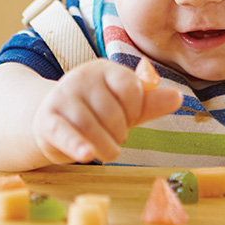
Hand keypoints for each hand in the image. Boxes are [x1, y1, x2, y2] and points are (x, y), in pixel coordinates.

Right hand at [32, 59, 182, 164]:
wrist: (52, 121)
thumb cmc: (96, 114)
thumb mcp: (126, 107)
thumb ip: (150, 103)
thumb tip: (177, 97)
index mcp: (104, 69)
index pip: (130, 89)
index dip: (134, 110)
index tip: (128, 118)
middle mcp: (81, 78)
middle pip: (112, 111)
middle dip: (119, 132)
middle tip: (113, 136)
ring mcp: (62, 98)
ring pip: (91, 126)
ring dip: (105, 147)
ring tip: (106, 151)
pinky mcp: (47, 120)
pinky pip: (64, 133)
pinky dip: (77, 145)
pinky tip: (86, 155)